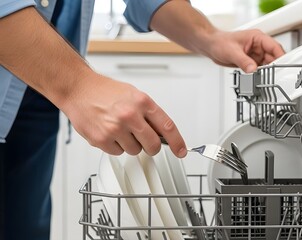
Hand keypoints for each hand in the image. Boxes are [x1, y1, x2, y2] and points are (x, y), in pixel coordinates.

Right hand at [61, 74, 186, 156]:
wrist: (78, 88)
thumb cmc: (105, 91)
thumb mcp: (134, 94)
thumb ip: (149, 114)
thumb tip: (163, 133)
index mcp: (142, 102)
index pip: (167, 127)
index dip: (177, 142)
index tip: (181, 150)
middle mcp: (130, 115)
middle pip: (153, 145)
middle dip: (152, 147)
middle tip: (146, 141)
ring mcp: (115, 128)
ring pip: (135, 150)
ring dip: (131, 144)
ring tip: (120, 130)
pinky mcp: (101, 139)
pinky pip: (117, 153)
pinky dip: (116, 146)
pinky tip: (109, 133)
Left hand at [204, 29, 284, 72]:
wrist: (211, 46)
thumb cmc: (220, 42)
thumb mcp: (232, 52)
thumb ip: (244, 62)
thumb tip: (253, 70)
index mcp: (257, 37)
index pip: (274, 47)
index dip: (280, 57)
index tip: (282, 67)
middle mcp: (259, 46)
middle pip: (274, 58)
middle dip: (274, 68)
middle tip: (273, 77)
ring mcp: (256, 54)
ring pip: (268, 65)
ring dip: (267, 72)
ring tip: (264, 79)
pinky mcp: (251, 62)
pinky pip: (260, 70)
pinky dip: (260, 75)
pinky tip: (258, 79)